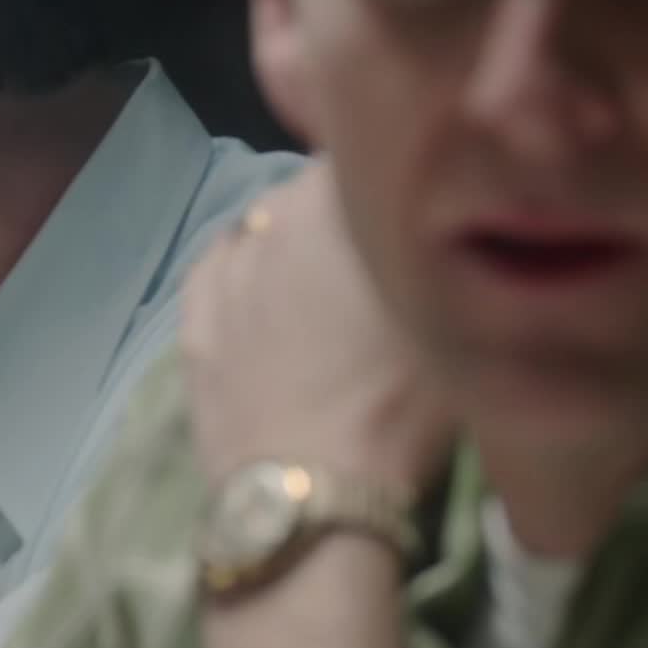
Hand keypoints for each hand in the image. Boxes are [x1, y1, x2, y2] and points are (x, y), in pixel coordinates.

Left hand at [180, 162, 455, 504]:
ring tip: (321, 285)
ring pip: (261, 230)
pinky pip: (215, 268)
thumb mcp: (454, 314)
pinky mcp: (193, 320)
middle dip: (341, 213)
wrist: (312, 489)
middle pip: (311, 194)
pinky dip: (240, 270)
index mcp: (336, 203)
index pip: (368, 158)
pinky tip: (260, 289)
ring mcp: (225, 272)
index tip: (418, 211)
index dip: (395, 180)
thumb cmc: (403, 404)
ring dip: (290, 243)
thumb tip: (444, 231)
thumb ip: (439, 252)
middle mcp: (273, 221)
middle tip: (377, 256)